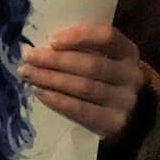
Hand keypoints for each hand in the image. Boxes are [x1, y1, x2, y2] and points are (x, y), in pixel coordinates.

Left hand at [19, 22, 144, 141]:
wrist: (128, 117)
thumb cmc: (105, 79)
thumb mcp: (104, 58)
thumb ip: (84, 48)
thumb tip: (45, 45)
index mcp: (128, 51)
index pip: (107, 36)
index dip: (79, 36)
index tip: (51, 40)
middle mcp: (132, 75)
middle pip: (90, 64)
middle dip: (55, 60)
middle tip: (29, 57)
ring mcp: (125, 102)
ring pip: (83, 87)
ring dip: (51, 79)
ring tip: (28, 74)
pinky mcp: (114, 124)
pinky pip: (81, 111)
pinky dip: (58, 101)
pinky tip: (41, 93)